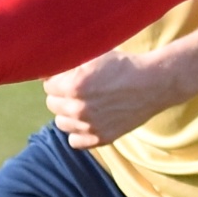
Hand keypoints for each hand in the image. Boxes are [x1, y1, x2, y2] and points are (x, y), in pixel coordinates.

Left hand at [44, 48, 182, 150]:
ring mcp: (89, 126)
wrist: (152, 84)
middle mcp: (79, 108)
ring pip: (61, 123)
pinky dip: (78, 132)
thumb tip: (45, 66)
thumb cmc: (123, 66)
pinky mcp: (101, 138)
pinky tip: (88, 121)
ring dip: (68, 114)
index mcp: (74, 85)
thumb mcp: (93, 55)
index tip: (68, 76)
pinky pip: (74, 141)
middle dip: (61, 95)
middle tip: (78, 89)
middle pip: (52, 103)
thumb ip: (68, 61)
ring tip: (84, 104)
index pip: (48, 84)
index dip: (57, 78)